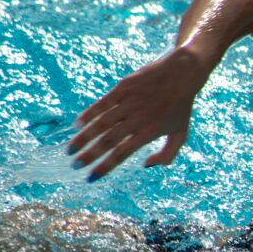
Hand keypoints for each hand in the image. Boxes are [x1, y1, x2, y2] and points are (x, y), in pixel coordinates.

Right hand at [68, 47, 212, 180]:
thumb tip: (146, 166)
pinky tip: (77, 125)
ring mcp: (129, 102)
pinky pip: (102, 103)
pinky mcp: (123, 88)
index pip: (122, 153)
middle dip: (89, 155)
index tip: (91, 177)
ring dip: (83, 137)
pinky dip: (88, 114)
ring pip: (101, 123)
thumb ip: (168, 155)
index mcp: (150, 132)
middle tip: (74, 166)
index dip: (105, 166)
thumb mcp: (181, 134)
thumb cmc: (181, 107)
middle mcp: (137, 118)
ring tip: (70, 150)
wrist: (182, 74)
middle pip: (108, 140)